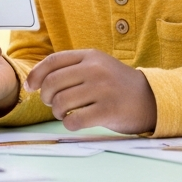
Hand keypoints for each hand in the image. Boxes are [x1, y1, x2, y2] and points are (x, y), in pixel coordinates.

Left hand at [25, 49, 155, 133]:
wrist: (151, 99)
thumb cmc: (117, 85)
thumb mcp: (98, 65)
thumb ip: (71, 68)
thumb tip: (37, 81)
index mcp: (91, 56)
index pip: (53, 61)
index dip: (36, 74)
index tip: (30, 87)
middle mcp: (96, 70)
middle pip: (53, 83)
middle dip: (47, 97)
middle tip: (54, 104)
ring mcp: (102, 90)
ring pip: (61, 103)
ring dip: (58, 112)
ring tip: (66, 113)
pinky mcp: (108, 111)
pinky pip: (74, 121)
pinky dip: (69, 124)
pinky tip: (75, 122)